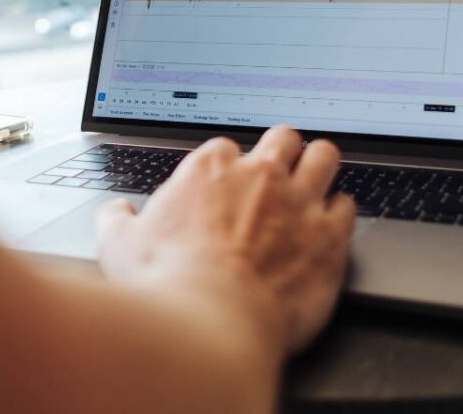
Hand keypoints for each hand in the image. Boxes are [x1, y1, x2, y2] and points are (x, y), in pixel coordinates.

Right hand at [96, 127, 354, 355]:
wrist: (210, 325)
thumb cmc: (165, 286)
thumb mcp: (119, 247)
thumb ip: (117, 221)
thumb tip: (114, 213)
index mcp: (209, 170)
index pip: (225, 148)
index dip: (227, 167)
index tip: (224, 185)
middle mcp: (259, 175)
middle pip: (282, 138)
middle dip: (281, 151)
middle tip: (276, 173)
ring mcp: (299, 201)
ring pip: (324, 156)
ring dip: (319, 166)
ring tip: (315, 179)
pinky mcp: (329, 236)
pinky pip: (348, 205)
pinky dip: (340, 213)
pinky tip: (331, 225)